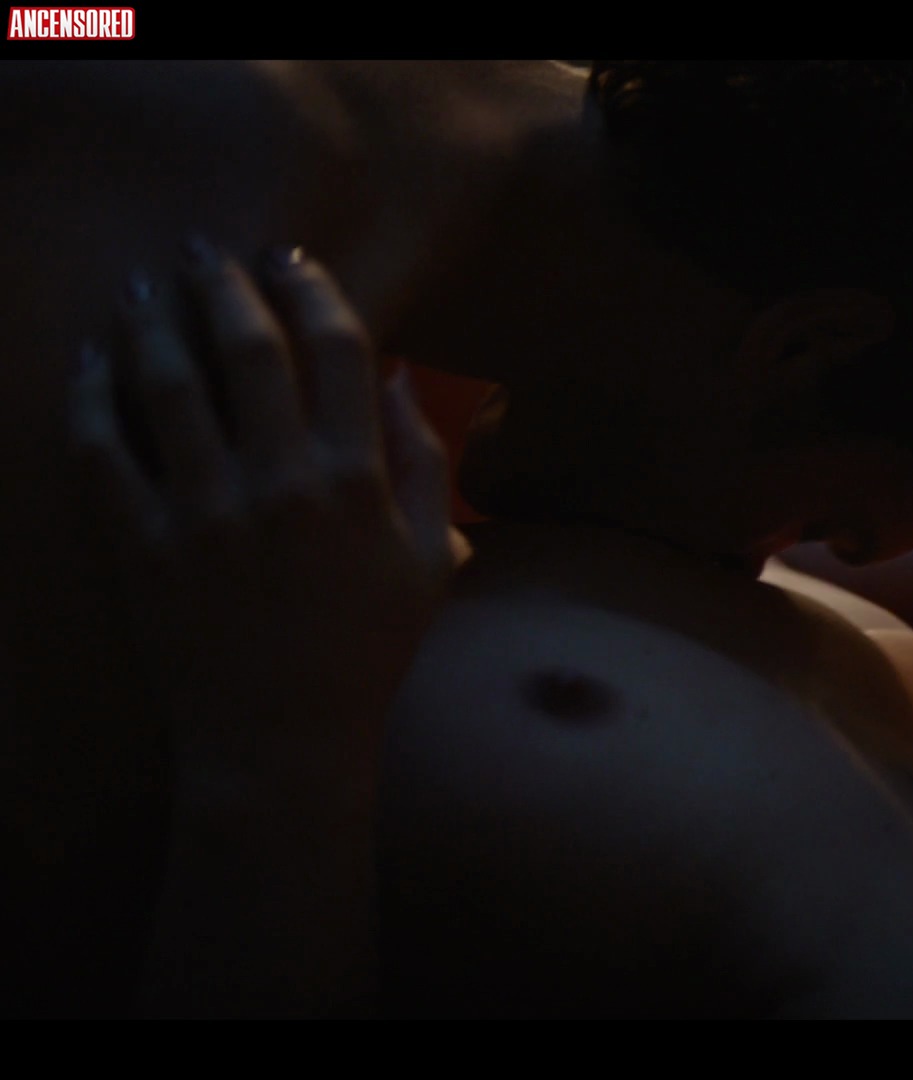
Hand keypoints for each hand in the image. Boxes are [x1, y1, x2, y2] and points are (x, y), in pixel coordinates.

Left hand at [70, 243, 455, 795]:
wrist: (281, 743)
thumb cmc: (364, 651)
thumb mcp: (430, 560)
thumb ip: (428, 464)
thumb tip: (400, 378)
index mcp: (358, 482)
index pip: (336, 350)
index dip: (311, 289)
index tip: (288, 259)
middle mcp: (282, 484)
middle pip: (248, 349)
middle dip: (223, 284)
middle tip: (203, 254)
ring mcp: (206, 514)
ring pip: (169, 384)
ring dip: (152, 321)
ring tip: (142, 289)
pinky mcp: (143, 548)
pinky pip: (104, 452)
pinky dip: (91, 396)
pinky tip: (91, 363)